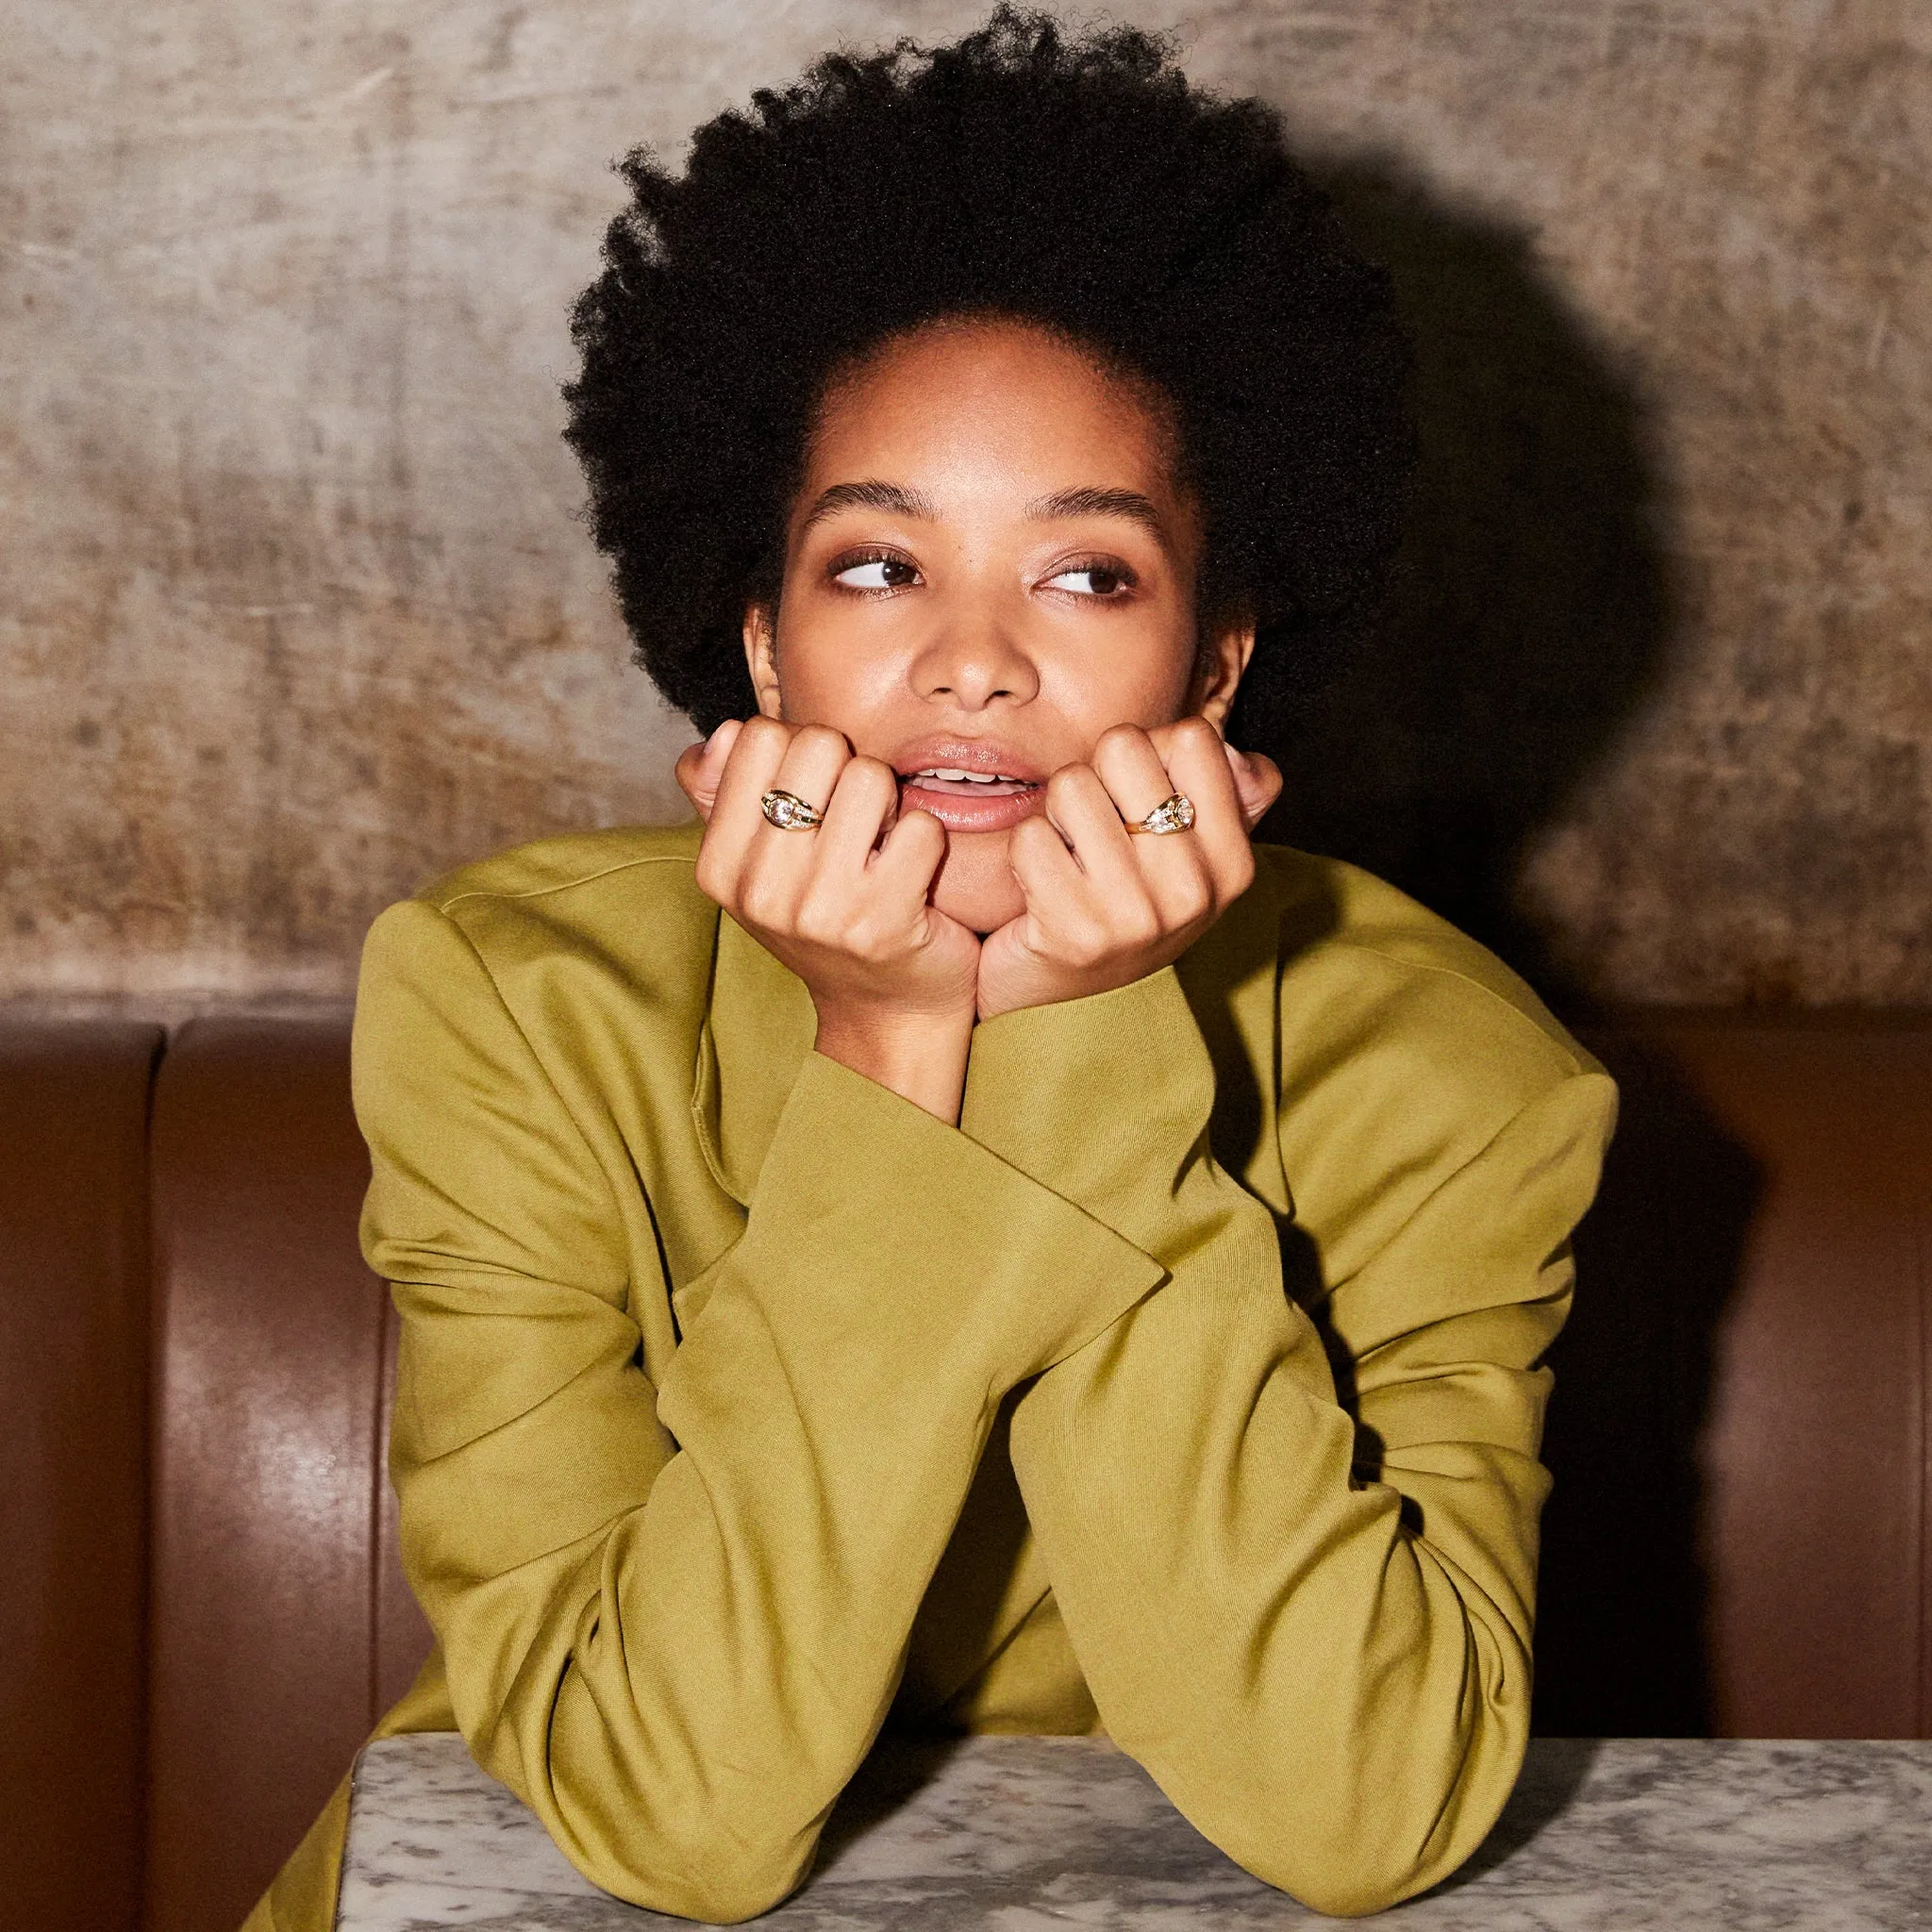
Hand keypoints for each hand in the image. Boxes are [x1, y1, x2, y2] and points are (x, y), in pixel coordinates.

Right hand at [677, 718, 980, 1119]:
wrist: (884, 1013)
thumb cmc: (825, 921)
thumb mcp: (757, 864)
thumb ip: (724, 792)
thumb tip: (726, 732)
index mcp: (719, 866)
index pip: (759, 735)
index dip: (800, 752)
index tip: (814, 800)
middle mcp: (759, 889)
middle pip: (818, 745)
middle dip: (849, 770)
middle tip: (857, 823)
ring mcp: (819, 908)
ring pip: (872, 777)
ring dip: (891, 805)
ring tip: (883, 848)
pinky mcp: (883, 921)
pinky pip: (920, 826)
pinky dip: (929, 841)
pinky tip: (914, 877)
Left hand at [974, 719, 1281, 1022]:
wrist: (1064, 1005)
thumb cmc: (1126, 908)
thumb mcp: (1195, 857)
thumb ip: (1230, 792)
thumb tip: (1235, 752)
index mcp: (1233, 864)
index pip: (1194, 738)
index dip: (1151, 752)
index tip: (1139, 799)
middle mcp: (1194, 891)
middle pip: (1123, 747)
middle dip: (1096, 776)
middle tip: (1096, 829)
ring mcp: (1136, 916)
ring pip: (1071, 786)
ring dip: (1055, 816)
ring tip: (1071, 860)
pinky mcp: (1073, 932)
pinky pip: (1030, 836)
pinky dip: (1025, 852)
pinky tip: (1042, 888)